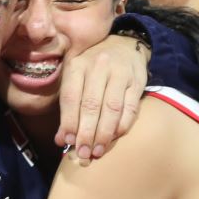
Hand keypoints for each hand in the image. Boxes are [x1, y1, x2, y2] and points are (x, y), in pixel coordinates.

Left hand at [56, 32, 148, 163]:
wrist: (124, 46)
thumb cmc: (93, 69)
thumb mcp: (76, 79)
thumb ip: (68, 108)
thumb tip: (61, 140)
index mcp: (78, 65)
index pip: (71, 97)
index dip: (69, 122)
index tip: (68, 142)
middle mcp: (98, 66)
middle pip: (91, 105)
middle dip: (86, 132)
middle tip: (84, 153)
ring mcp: (120, 73)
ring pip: (111, 108)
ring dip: (104, 133)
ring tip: (98, 151)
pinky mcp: (137, 81)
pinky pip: (130, 107)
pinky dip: (122, 125)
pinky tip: (114, 137)